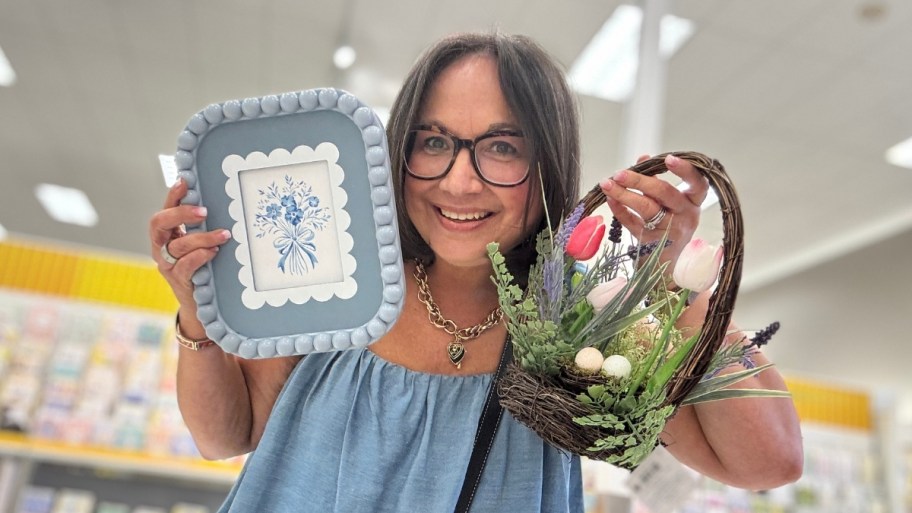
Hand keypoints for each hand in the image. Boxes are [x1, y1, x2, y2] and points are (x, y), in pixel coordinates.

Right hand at [149, 179, 230, 315]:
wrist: (200, 303)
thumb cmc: (202, 266)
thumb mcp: (200, 243)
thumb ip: (202, 226)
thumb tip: (222, 201)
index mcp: (165, 233)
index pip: (164, 209)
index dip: (173, 195)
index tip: (185, 182)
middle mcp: (161, 246)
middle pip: (159, 223)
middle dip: (181, 214)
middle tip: (204, 211)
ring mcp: (166, 264)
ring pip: (178, 245)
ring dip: (202, 237)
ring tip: (224, 234)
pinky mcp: (177, 279)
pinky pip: (185, 265)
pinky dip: (200, 256)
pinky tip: (214, 251)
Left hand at [599, 154, 709, 275]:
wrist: (666, 266)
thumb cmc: (669, 226)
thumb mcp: (671, 204)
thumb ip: (657, 180)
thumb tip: (643, 157)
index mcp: (693, 202)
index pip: (697, 183)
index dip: (685, 170)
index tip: (668, 158)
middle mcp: (685, 216)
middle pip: (665, 193)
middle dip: (640, 180)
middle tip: (619, 173)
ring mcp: (669, 231)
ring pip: (646, 208)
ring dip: (624, 193)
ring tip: (606, 183)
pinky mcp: (651, 243)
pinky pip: (632, 223)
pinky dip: (619, 210)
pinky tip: (610, 199)